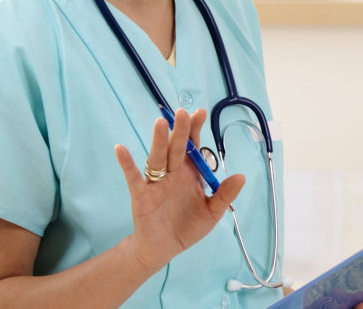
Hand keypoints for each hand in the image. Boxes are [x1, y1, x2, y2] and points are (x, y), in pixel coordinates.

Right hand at [114, 109, 246, 267]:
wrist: (165, 249)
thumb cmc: (188, 227)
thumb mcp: (212, 212)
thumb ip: (224, 194)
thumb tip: (241, 176)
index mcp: (190, 173)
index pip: (193, 146)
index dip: (195, 130)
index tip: (199, 113)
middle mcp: (172, 173)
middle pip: (176, 148)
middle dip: (180, 130)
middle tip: (183, 113)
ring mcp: (156, 183)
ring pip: (158, 158)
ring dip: (159, 141)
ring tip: (160, 123)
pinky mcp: (142, 195)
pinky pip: (134, 178)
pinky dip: (127, 164)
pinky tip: (121, 149)